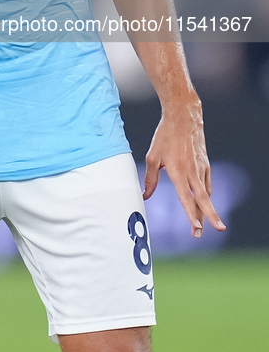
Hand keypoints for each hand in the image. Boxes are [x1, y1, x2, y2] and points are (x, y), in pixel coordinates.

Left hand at [143, 94, 225, 237]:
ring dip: (206, 210)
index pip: (186, 197)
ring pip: (205, 194)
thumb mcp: (153, 156)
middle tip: (202, 234)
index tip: (195, 226)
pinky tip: (203, 203)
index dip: (190, 213)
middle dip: (206, 219)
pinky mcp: (206, 164)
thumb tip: (145, 196)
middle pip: (202, 200)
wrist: (184, 117)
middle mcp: (192, 171)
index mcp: (178, 170)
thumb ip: (150, 178)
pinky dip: (205, 195)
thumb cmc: (165, 136)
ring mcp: (201, 168)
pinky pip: (206, 184)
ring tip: (205, 226)